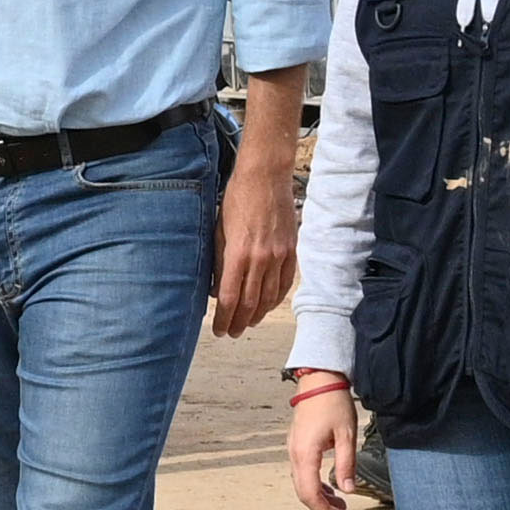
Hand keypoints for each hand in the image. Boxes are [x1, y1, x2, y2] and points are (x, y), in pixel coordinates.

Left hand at [210, 161, 297, 336]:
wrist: (266, 176)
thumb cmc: (237, 199)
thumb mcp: (219, 230)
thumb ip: (219, 262)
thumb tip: (217, 289)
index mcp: (238, 254)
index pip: (229, 298)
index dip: (223, 318)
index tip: (218, 329)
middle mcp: (260, 259)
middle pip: (249, 303)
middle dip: (239, 322)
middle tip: (231, 332)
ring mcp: (279, 256)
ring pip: (269, 297)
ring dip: (257, 314)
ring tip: (247, 323)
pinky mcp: (291, 250)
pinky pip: (284, 283)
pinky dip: (275, 299)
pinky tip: (267, 305)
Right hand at [287, 375, 358, 509]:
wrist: (319, 379)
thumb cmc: (333, 403)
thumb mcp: (346, 435)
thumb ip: (346, 465)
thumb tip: (348, 490)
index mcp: (305, 453)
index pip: (310, 493)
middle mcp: (294, 453)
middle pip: (302, 492)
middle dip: (322, 507)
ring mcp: (293, 448)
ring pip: (301, 482)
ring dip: (319, 496)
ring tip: (340, 503)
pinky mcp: (297, 444)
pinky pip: (301, 471)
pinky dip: (314, 483)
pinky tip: (330, 485)